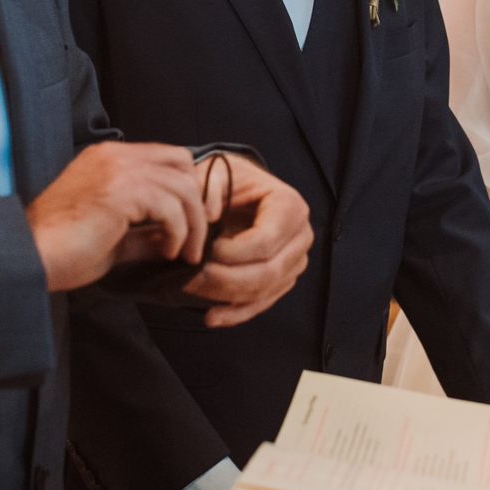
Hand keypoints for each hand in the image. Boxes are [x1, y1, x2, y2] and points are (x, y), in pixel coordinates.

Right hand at [27, 143, 207, 292]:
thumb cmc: (61, 252)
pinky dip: (179, 232)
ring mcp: (116, 169)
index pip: (168, 158)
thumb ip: (143, 232)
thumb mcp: (112, 238)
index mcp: (108, 158)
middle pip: (182, 163)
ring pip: (182, 185)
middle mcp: (114, 155)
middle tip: (195, 239)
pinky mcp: (120, 190)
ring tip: (184, 254)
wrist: (29, 258)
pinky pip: (171, 206)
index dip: (186, 189)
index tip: (191, 225)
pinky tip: (168, 252)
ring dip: (193, 224)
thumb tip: (174, 240)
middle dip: (197, 203)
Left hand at [181, 155, 312, 327]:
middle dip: (225, 279)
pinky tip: (212, 316)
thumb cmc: (230, 182)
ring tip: (191, 289)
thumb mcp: (217, 173)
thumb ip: (210, 188)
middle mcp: (300, 237)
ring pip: (263, 291)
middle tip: (189, 276)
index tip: (203, 251)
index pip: (266, 241)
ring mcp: (294, 262)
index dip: (233, 253)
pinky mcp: (282, 281)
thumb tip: (209, 216)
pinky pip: (261, 304)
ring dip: (225, 296)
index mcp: (291, 207)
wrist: (240, 192)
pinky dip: (235, 314)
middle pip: (268, 272)